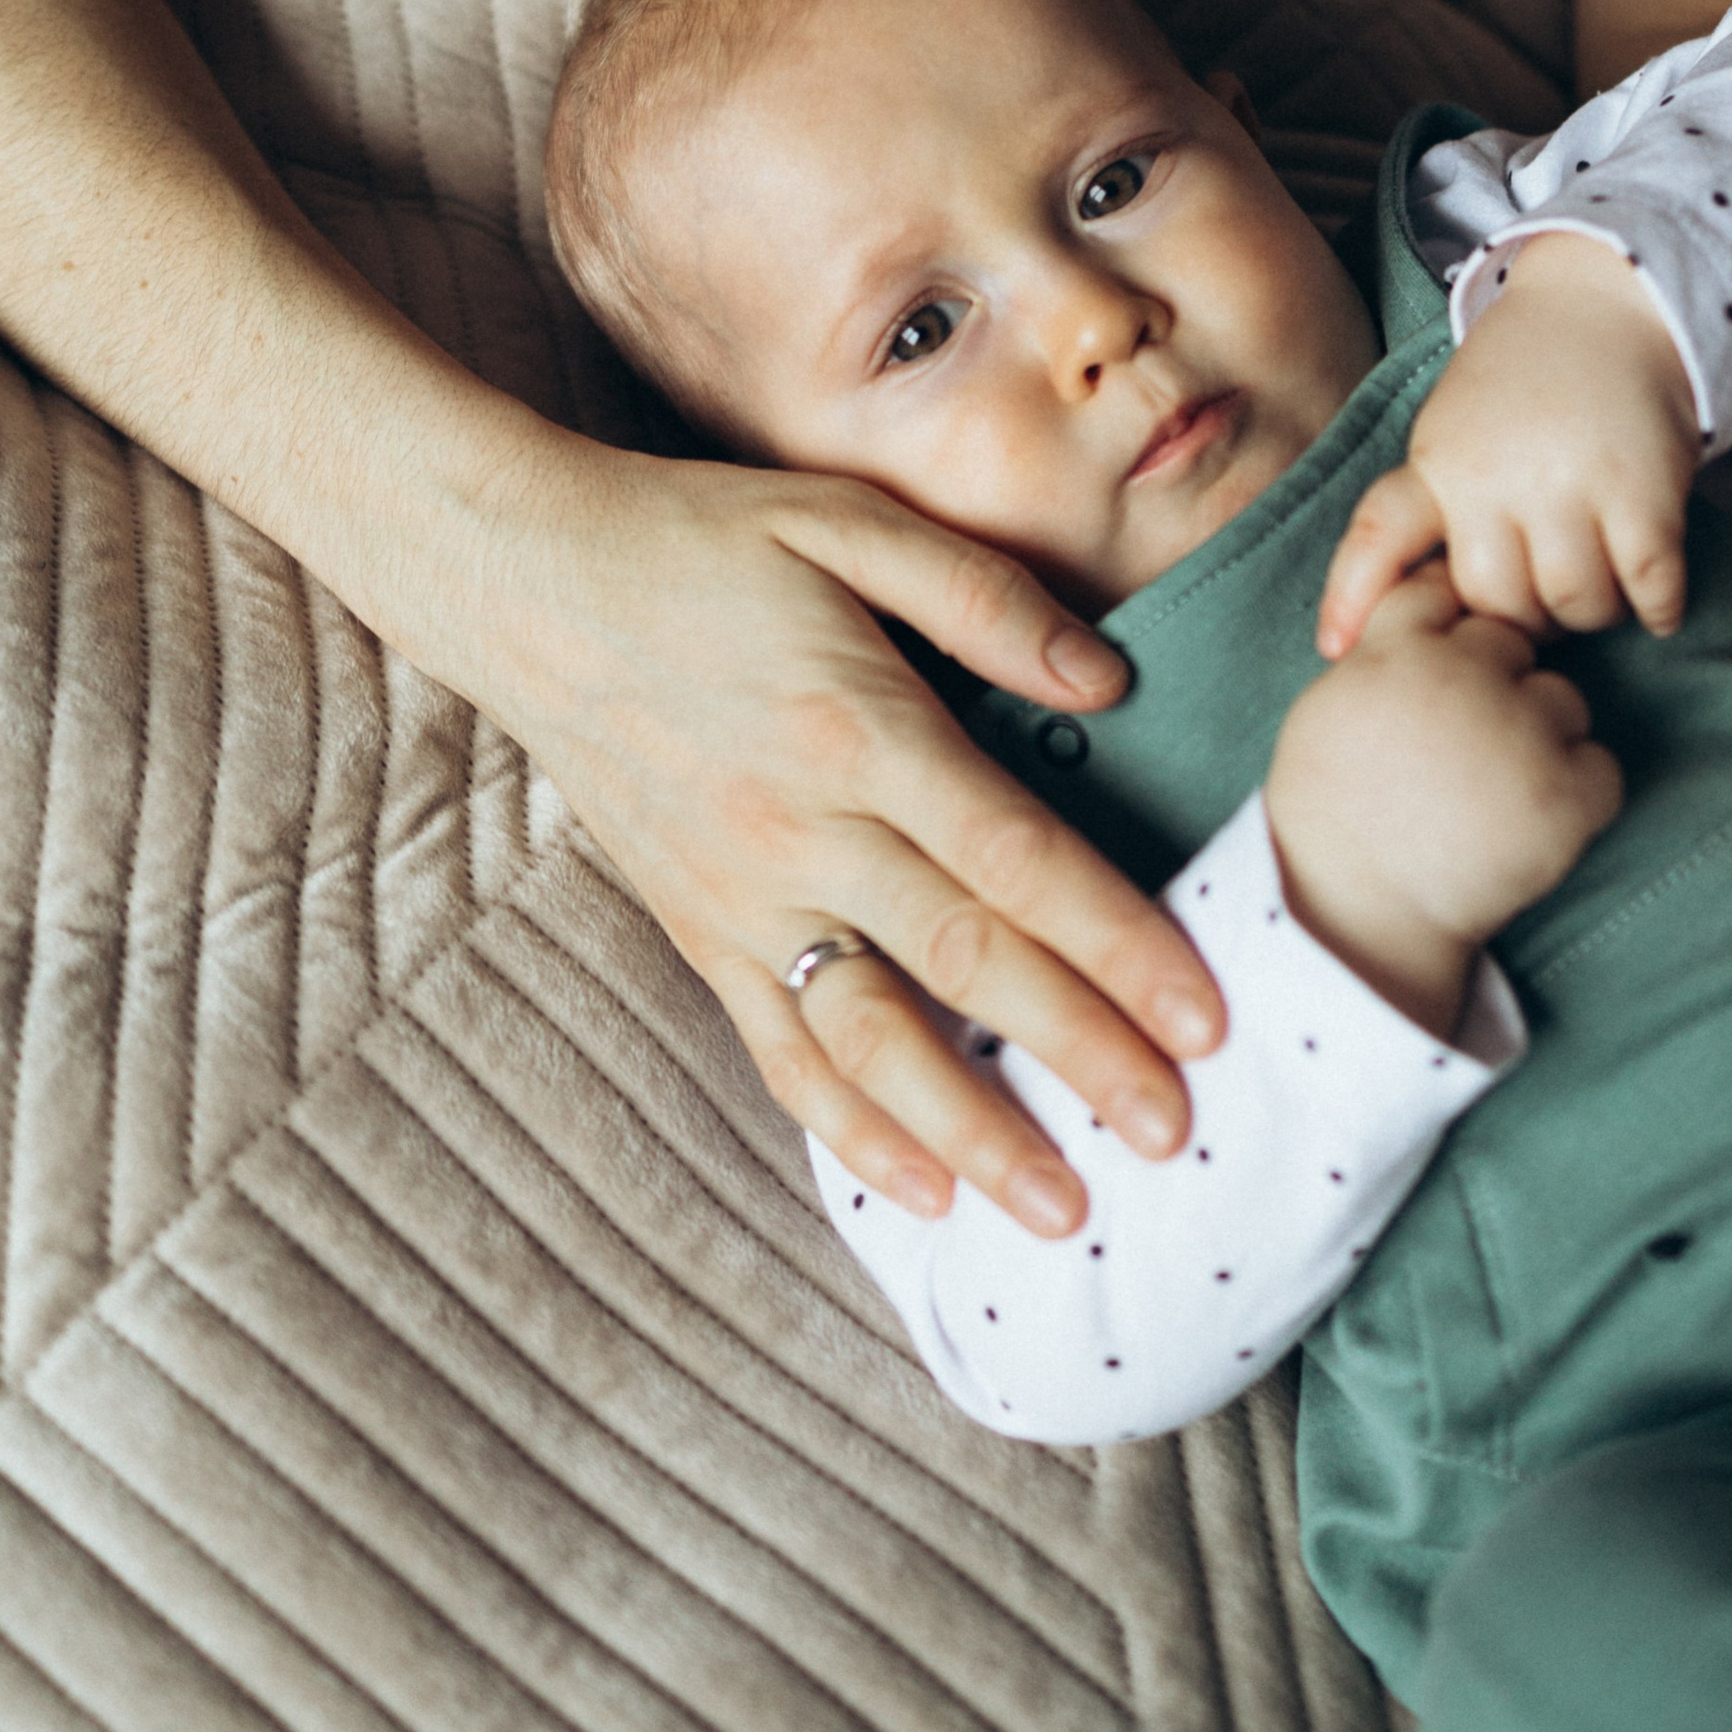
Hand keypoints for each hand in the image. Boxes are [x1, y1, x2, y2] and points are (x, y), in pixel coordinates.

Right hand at [480, 436, 1227, 1235]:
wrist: (526, 584)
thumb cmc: (702, 542)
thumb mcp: (845, 521)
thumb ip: (983, 598)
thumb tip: (1109, 684)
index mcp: (861, 726)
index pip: (1016, 860)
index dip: (1116, 943)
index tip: (1204, 1017)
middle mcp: (804, 827)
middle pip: (965, 962)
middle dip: (1080, 1056)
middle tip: (1176, 1136)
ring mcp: (741, 894)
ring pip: (872, 1036)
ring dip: (972, 1129)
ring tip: (1061, 1210)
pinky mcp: (695, 931)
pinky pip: (778, 1047)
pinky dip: (848, 1129)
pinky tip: (924, 1192)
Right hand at [1266, 561, 1622, 1029]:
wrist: (1354, 914)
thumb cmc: (1331, 815)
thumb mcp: (1330, 706)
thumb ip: (1381, 649)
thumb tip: (1430, 606)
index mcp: (1398, 648)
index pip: (1445, 589)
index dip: (1448, 632)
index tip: (1441, 673)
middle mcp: (1463, 676)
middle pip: (1511, 642)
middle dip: (1497, 682)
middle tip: (1466, 747)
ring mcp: (1520, 733)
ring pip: (1563, 700)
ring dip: (1542, 734)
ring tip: (1496, 791)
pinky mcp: (1565, 795)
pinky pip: (1602, 768)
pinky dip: (1579, 794)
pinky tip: (1530, 821)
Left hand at [1318, 231, 1703, 654]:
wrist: (1607, 306)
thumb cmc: (1524, 385)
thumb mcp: (1453, 428)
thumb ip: (1437, 504)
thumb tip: (1408, 609)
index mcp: (1440, 462)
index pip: (1381, 533)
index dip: (1352, 595)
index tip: (1333, 646)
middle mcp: (1495, 476)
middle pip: (1498, 603)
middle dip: (1526, 617)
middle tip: (1549, 595)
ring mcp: (1571, 484)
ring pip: (1575, 604)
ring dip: (1593, 611)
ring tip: (1601, 584)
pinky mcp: (1643, 492)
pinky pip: (1648, 587)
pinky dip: (1658, 607)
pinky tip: (1656, 601)